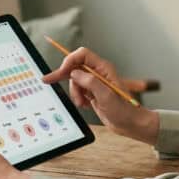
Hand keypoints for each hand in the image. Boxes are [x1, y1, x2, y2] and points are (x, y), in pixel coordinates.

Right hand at [42, 47, 158, 145]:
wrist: (130, 124)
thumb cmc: (123, 110)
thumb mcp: (106, 96)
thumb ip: (90, 82)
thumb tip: (74, 73)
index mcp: (103, 69)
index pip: (82, 55)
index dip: (70, 60)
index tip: (61, 71)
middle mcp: (99, 73)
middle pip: (75, 66)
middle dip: (64, 76)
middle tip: (48, 80)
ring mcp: (95, 83)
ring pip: (75, 80)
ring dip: (74, 92)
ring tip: (82, 103)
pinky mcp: (92, 92)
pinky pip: (78, 90)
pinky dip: (77, 97)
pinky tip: (85, 105)